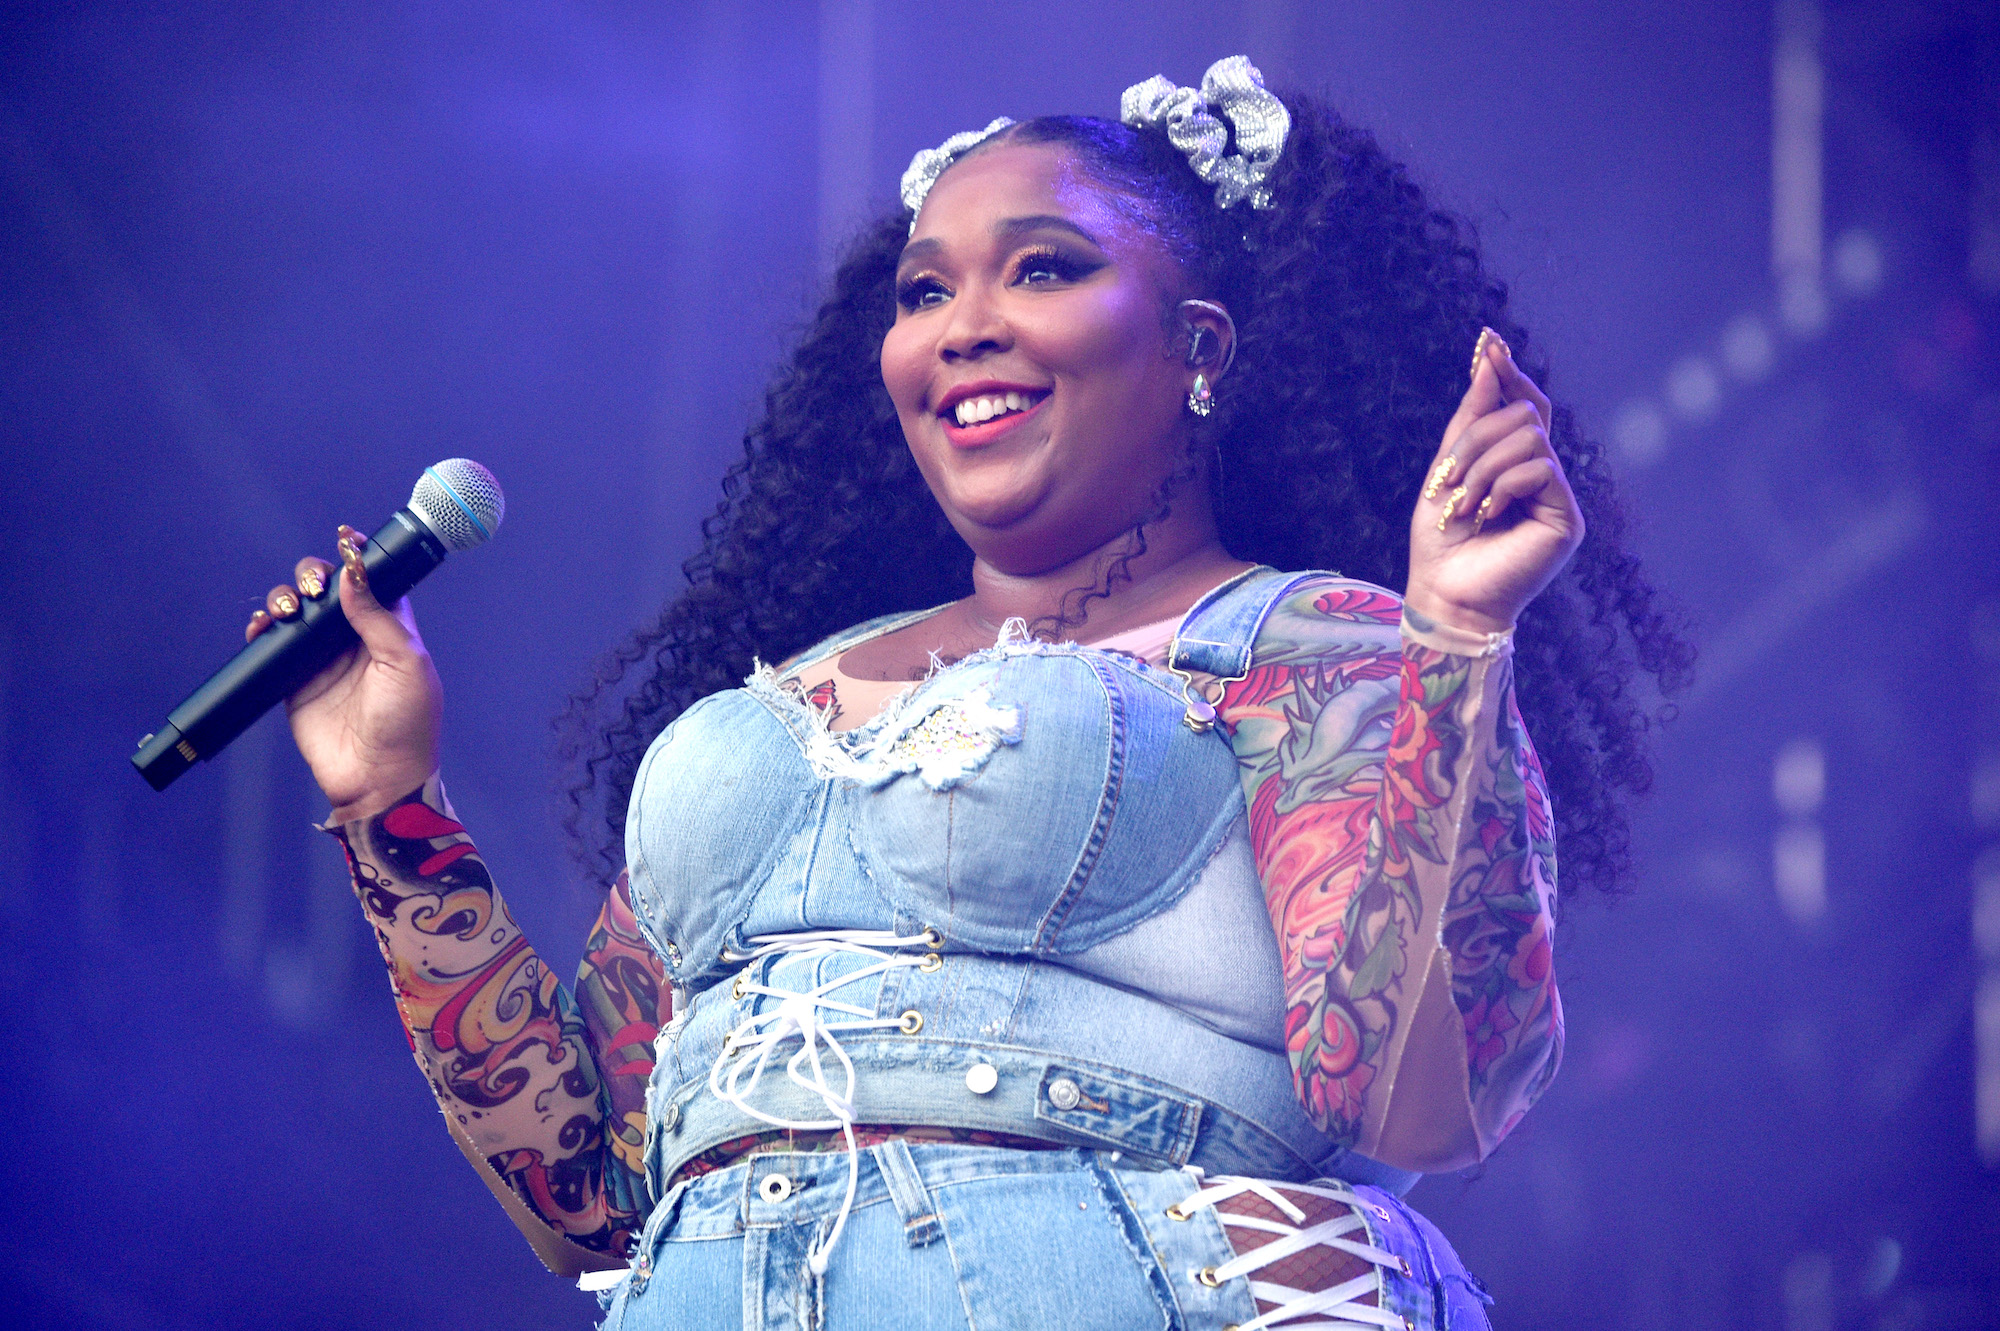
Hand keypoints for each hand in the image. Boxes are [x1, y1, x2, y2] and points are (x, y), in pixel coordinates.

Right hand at [245, 525, 441, 820]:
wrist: (378, 779)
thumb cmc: (408, 723)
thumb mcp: (406, 664)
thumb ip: (379, 618)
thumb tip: (352, 574)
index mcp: (391, 628)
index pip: (372, 581)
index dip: (357, 558)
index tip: (344, 541)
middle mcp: (355, 638)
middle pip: (327, 588)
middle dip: (313, 576)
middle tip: (311, 589)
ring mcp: (322, 658)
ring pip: (296, 611)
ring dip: (284, 598)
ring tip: (286, 610)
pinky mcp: (294, 681)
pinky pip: (272, 644)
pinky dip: (262, 628)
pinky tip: (263, 626)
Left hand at [1404, 330, 1584, 634]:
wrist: (1444, 594)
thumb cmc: (1441, 541)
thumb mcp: (1447, 469)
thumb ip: (1471, 418)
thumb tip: (1489, 358)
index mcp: (1516, 466)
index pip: (1524, 407)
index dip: (1509, 375)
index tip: (1488, 343)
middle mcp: (1543, 478)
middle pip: (1523, 416)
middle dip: (1477, 441)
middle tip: (1450, 480)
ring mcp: (1557, 497)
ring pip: (1529, 438)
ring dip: (1483, 468)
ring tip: (1464, 506)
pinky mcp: (1567, 518)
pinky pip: (1539, 468)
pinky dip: (1502, 486)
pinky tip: (1486, 516)